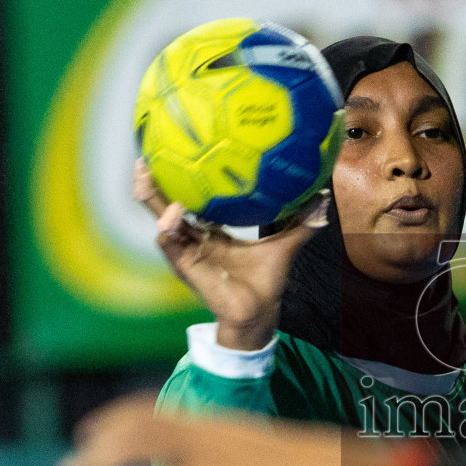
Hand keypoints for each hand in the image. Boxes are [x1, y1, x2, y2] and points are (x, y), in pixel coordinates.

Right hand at [135, 159, 328, 350]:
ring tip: (145, 178)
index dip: (176, 181)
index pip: (186, 201)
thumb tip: (322, 199)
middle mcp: (194, 240)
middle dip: (149, 186)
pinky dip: (169, 229)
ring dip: (152, 201)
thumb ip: (301, 222)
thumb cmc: (267, 281)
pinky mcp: (186, 266)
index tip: (170, 155)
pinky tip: (173, 215)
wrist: (261, 310)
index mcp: (210, 232)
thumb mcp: (284, 245)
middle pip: (164, 207)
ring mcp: (187, 253)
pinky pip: (170, 243)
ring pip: (160, 222)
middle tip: (143, 161)